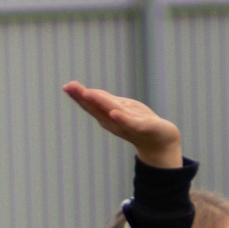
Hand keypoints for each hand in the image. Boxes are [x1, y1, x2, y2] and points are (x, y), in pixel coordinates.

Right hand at [63, 82, 182, 168]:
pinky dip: (122, 119)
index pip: (91, 104)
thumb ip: (105, 101)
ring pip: (110, 112)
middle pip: (95, 108)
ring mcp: (126, 125)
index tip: (67, 87)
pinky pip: (130, 123)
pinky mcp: (141, 128)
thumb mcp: (120, 108)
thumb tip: (86, 92)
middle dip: (82, 98)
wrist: (161, 140)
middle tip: (69, 87)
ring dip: (99, 103)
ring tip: (87, 93)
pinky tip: (114, 113)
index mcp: (107, 116)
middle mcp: (113, 122)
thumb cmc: (139, 122)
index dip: (78, 96)